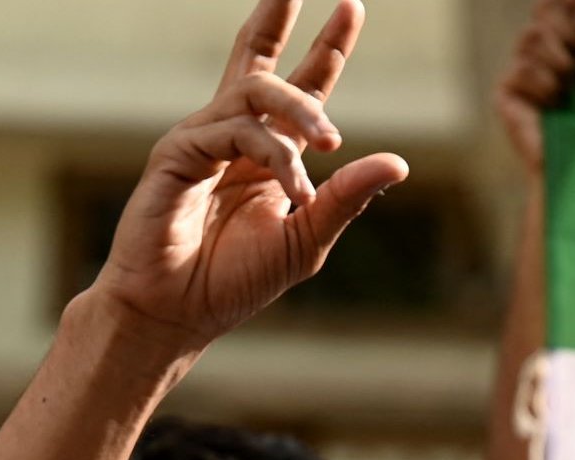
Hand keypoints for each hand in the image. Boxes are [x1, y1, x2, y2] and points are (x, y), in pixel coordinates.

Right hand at [90, 0, 407, 353]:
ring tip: (330, 145)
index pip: (300, 88)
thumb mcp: (306, 239)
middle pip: (259, 60)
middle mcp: (234, 137)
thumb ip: (346, 199)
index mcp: (267, 154)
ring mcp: (203, 139)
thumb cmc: (233, 282)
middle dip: (283, 20)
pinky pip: (234, 131)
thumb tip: (399, 162)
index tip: (352, 6)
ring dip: (302, 112)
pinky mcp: (178, 151)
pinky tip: (295, 188)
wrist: (176, 314)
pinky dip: (272, 156)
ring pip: (257, 92)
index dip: (326, 48)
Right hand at [496, 0, 574, 174]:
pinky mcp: (506, 92)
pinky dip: (544, 87)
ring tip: (570, 92)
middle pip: (541, 15)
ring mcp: (520, 72)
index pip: (554, 4)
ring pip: (530, 38)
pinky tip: (553, 107)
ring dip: (559, 65)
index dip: (566, 0)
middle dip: (567, 33)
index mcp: (567, 44)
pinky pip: (522, 69)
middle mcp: (542, 54)